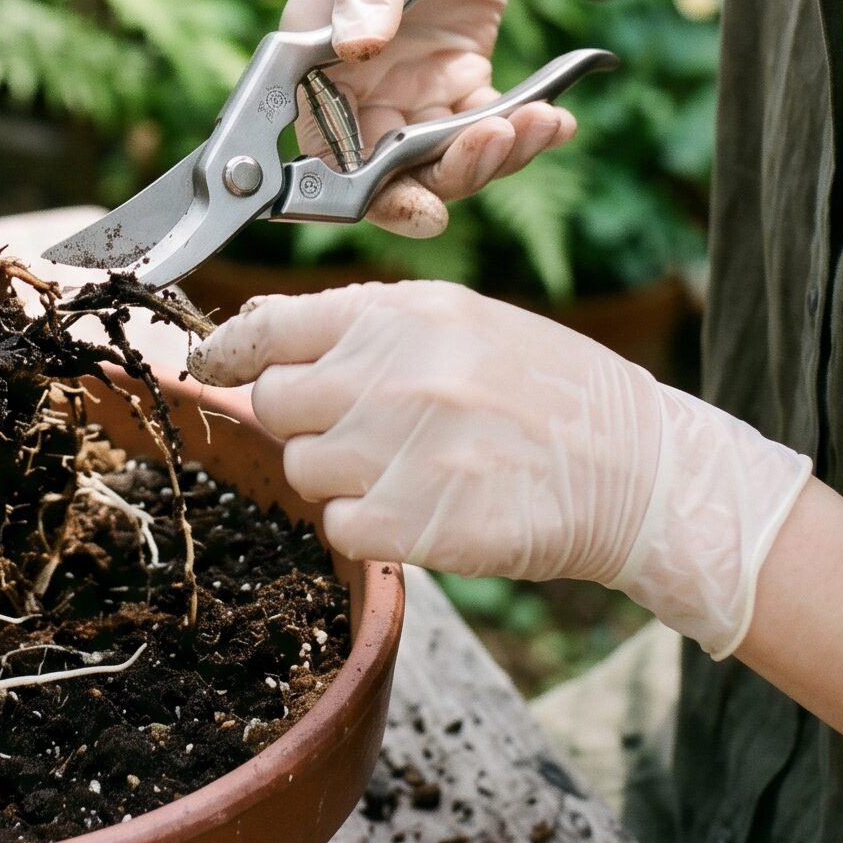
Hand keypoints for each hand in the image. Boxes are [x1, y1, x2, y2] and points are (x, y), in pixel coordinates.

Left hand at [194, 282, 811, 658]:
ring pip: (304, 469)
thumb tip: (255, 341)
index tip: (208, 368)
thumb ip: (359, 330)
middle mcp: (393, 375)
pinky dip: (368, 525)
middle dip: (301, 420)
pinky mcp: (420, 522)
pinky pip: (341, 527)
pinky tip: (420, 506)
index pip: (270, 326)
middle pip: (273, 404)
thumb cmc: (539, 387)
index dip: (228, 352)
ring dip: (339, 476)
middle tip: (354, 429)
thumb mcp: (455, 321)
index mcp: (398, 315)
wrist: (634, 466)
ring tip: (407, 466)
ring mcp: (404, 450)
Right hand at [287, 0, 573, 237]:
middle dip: (444, 175)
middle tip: (501, 143)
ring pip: (436, 160)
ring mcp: (406, 81)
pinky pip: (481, 131)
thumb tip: (353, 45)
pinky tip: (555, 115)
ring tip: (542, 122)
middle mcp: (352, 75)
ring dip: (491, 158)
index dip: (356, 187)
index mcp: (314, 42)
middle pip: (381, 169)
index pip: (316, 141)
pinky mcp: (457, 77)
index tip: (416, 203)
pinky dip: (520, 135)